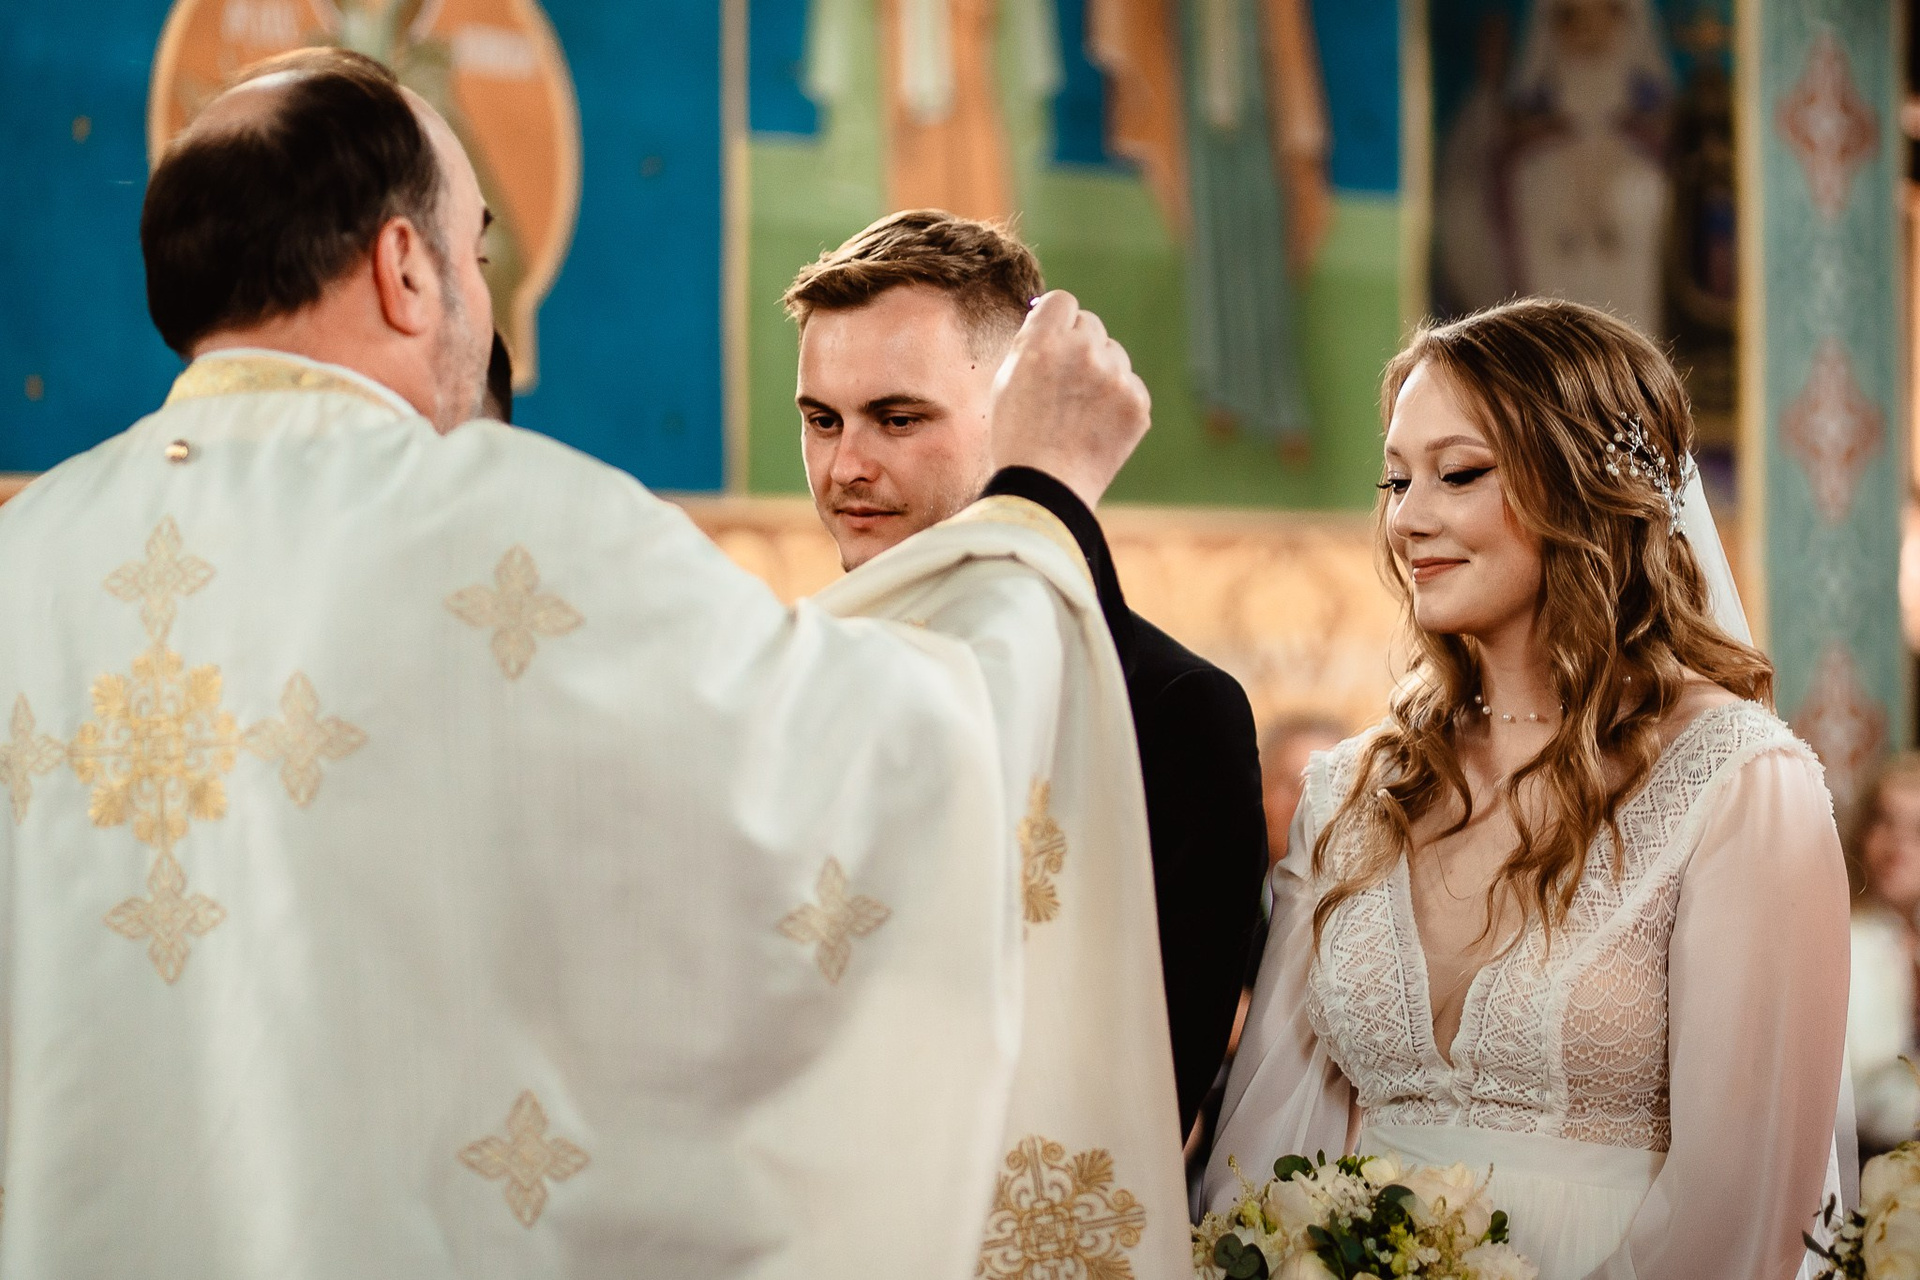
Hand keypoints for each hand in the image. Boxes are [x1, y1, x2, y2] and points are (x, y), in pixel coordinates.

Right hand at [988, 291, 1150, 509]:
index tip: (1054, 338)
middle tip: (1064, 382)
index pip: (1063, 302)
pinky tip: (1095, 427)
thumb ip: (1031, 343)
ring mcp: (1116, 377)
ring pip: (1114, 355)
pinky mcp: (1138, 403)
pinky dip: (1117, 402)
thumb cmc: (1017, 437)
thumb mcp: (1007, 381)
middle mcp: (1084, 351)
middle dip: (1079, 345)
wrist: (1046, 489)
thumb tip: (1049, 317)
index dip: (1057, 321)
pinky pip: (1130, 386)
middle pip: (1091, 324)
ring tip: (1078, 412)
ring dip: (1101, 372)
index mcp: (1045, 341)